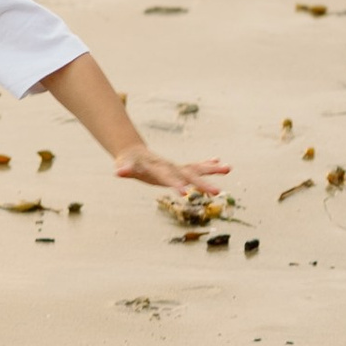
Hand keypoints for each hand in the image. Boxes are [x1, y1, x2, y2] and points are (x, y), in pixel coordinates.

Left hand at [113, 149, 231, 196]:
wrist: (133, 152)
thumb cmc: (128, 161)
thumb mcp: (124, 166)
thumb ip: (124, 170)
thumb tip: (118, 172)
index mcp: (157, 167)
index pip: (167, 177)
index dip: (175, 184)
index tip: (186, 193)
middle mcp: (169, 166)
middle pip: (187, 174)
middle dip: (202, 183)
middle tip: (217, 192)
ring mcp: (175, 166)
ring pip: (195, 168)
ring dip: (211, 169)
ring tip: (228, 168)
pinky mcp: (178, 168)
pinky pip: (195, 166)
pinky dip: (206, 164)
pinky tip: (219, 162)